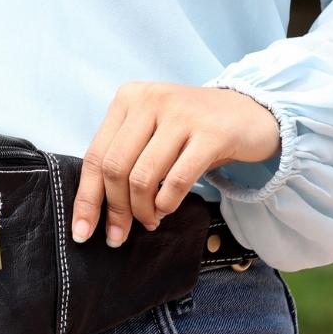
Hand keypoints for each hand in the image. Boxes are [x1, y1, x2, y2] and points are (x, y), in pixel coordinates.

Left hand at [71, 82, 280, 246]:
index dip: (87, 198)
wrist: (250, 112)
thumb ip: (125, 155)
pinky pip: (177, 180)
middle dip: (115, 210)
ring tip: (149, 221)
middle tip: (119, 235)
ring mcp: (181, 114)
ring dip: (142, 210)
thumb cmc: (193, 128)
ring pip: (143, 177)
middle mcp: (150, 100)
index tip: (82, 231)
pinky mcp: (211, 133)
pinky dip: (166, 203)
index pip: (96, 155)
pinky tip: (166, 210)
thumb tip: (99, 207)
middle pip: (115, 168)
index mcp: (128, 98)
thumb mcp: (152, 129)